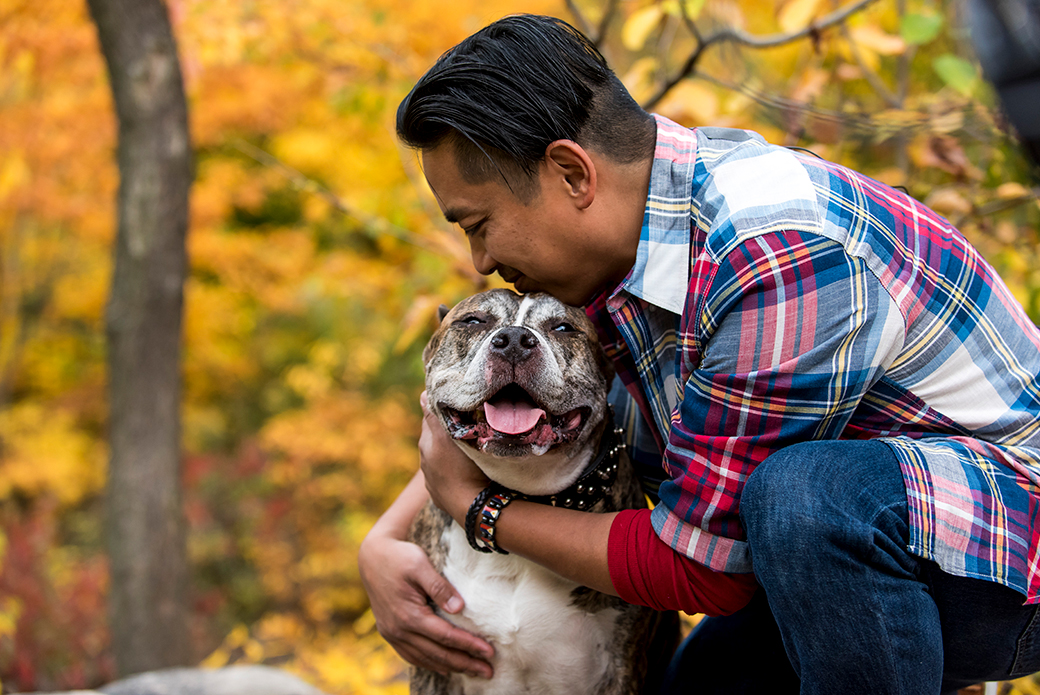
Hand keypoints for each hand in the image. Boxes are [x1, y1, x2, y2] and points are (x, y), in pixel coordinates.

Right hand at [358, 529, 494, 677]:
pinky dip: (429, 663)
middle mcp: (398, 629)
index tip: (489, 652)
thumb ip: (439, 587)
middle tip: (488, 671)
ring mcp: (391, 633)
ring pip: (425, 658)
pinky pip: (411, 655)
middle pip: (437, 654)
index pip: (445, 636)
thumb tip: (459, 608)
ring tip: (472, 671)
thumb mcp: (420, 565)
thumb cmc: (399, 557)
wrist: (372, 556)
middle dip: (464, 664)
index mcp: (408, 615)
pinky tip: (444, 667)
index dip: (469, 645)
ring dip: (450, 667)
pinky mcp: (389, 632)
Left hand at [419, 391, 487, 523]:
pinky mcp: (441, 496)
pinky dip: (453, 472)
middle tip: (464, 424)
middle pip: (435, 439)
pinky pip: (447, 478)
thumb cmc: (462, 468)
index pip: (430, 418)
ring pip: (441, 459)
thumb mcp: (448, 437)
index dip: (441, 410)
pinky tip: (464, 473)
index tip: (455, 404)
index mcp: (426, 445)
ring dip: (449, 453)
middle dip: (445, 431)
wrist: (472, 507)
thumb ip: (433, 417)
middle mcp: (425, 463)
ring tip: (466, 450)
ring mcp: (433, 482)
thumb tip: (422, 395)